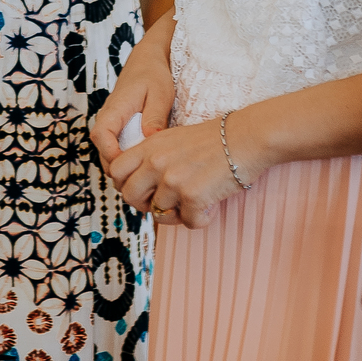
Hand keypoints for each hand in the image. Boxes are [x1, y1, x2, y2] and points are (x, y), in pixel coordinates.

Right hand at [92, 31, 175, 175]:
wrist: (147, 62)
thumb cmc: (153, 75)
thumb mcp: (160, 94)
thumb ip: (154, 118)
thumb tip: (150, 140)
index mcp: (114, 110)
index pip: (101, 137)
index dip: (112, 155)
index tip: (131, 167)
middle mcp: (107, 120)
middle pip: (103, 153)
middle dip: (120, 171)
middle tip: (144, 184)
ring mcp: (111, 126)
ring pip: (109, 156)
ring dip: (124, 169)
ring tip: (147, 181)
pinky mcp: (118, 130)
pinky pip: (118, 151)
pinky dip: (128, 162)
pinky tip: (147, 168)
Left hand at [106, 114, 262, 225]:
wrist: (246, 138)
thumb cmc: (215, 139)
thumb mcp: (174, 138)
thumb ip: (154, 157)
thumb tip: (142, 185)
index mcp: (150, 146)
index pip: (115, 170)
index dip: (124, 184)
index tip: (142, 189)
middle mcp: (156, 162)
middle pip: (129, 196)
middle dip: (144, 205)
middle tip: (165, 203)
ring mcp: (173, 179)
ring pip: (159, 213)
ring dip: (176, 214)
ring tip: (194, 203)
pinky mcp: (192, 196)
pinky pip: (187, 222)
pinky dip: (199, 219)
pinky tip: (209, 208)